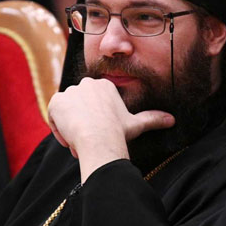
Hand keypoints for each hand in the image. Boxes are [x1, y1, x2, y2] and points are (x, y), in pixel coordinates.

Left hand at [47, 78, 173, 181]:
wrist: (99, 138)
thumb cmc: (119, 132)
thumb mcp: (137, 124)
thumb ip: (153, 119)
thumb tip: (172, 119)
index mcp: (104, 86)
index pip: (93, 103)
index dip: (95, 121)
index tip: (100, 134)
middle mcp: (86, 84)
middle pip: (80, 106)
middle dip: (82, 123)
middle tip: (89, 140)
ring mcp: (70, 91)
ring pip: (66, 111)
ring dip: (70, 126)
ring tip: (80, 142)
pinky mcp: (56, 101)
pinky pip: (53, 115)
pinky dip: (58, 128)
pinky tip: (69, 139)